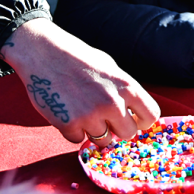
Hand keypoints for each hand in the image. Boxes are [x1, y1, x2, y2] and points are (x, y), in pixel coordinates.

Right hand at [0, 18, 159, 147]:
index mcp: (126, 86)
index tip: (132, 120)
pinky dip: (73, 131)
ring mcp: (90, 115)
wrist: (43, 52)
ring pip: (103, 141)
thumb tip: (134, 115)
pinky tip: (67, 111)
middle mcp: (112, 102)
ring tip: (83, 111)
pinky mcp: (68, 124)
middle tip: (105, 118)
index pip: (150, 116)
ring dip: (95, 131)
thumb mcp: (110, 68)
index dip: (141, 121)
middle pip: (127, 134)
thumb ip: (123, 91)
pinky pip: (78, 140)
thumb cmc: (78, 58)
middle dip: (117, 129)